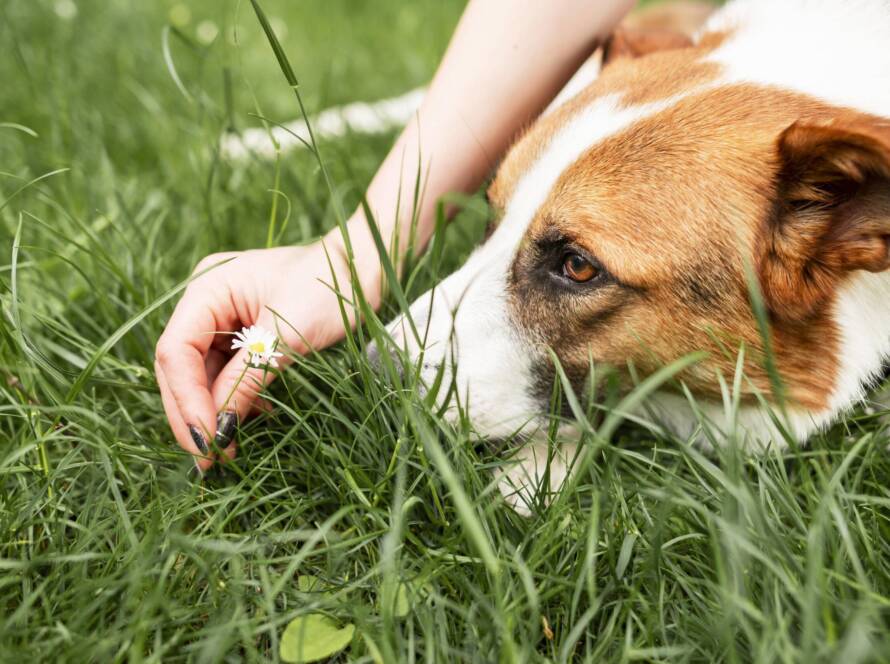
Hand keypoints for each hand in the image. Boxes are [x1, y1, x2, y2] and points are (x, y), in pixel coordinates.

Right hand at [154, 237, 374, 470]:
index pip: (175, 351)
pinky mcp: (245, 337)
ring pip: (202, 376)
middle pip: (181, 367)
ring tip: (228, 450)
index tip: (206, 439)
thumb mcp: (286, 338)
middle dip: (193, 413)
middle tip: (210, 459)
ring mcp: (224, 320)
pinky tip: (250, 421)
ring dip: (214, 413)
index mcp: (207, 289)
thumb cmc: (328, 288)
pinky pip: (227, 375)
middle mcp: (207, 304)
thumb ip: (247, 380)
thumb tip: (219, 431)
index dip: (185, 400)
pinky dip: (235, 401)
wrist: (362, 269)